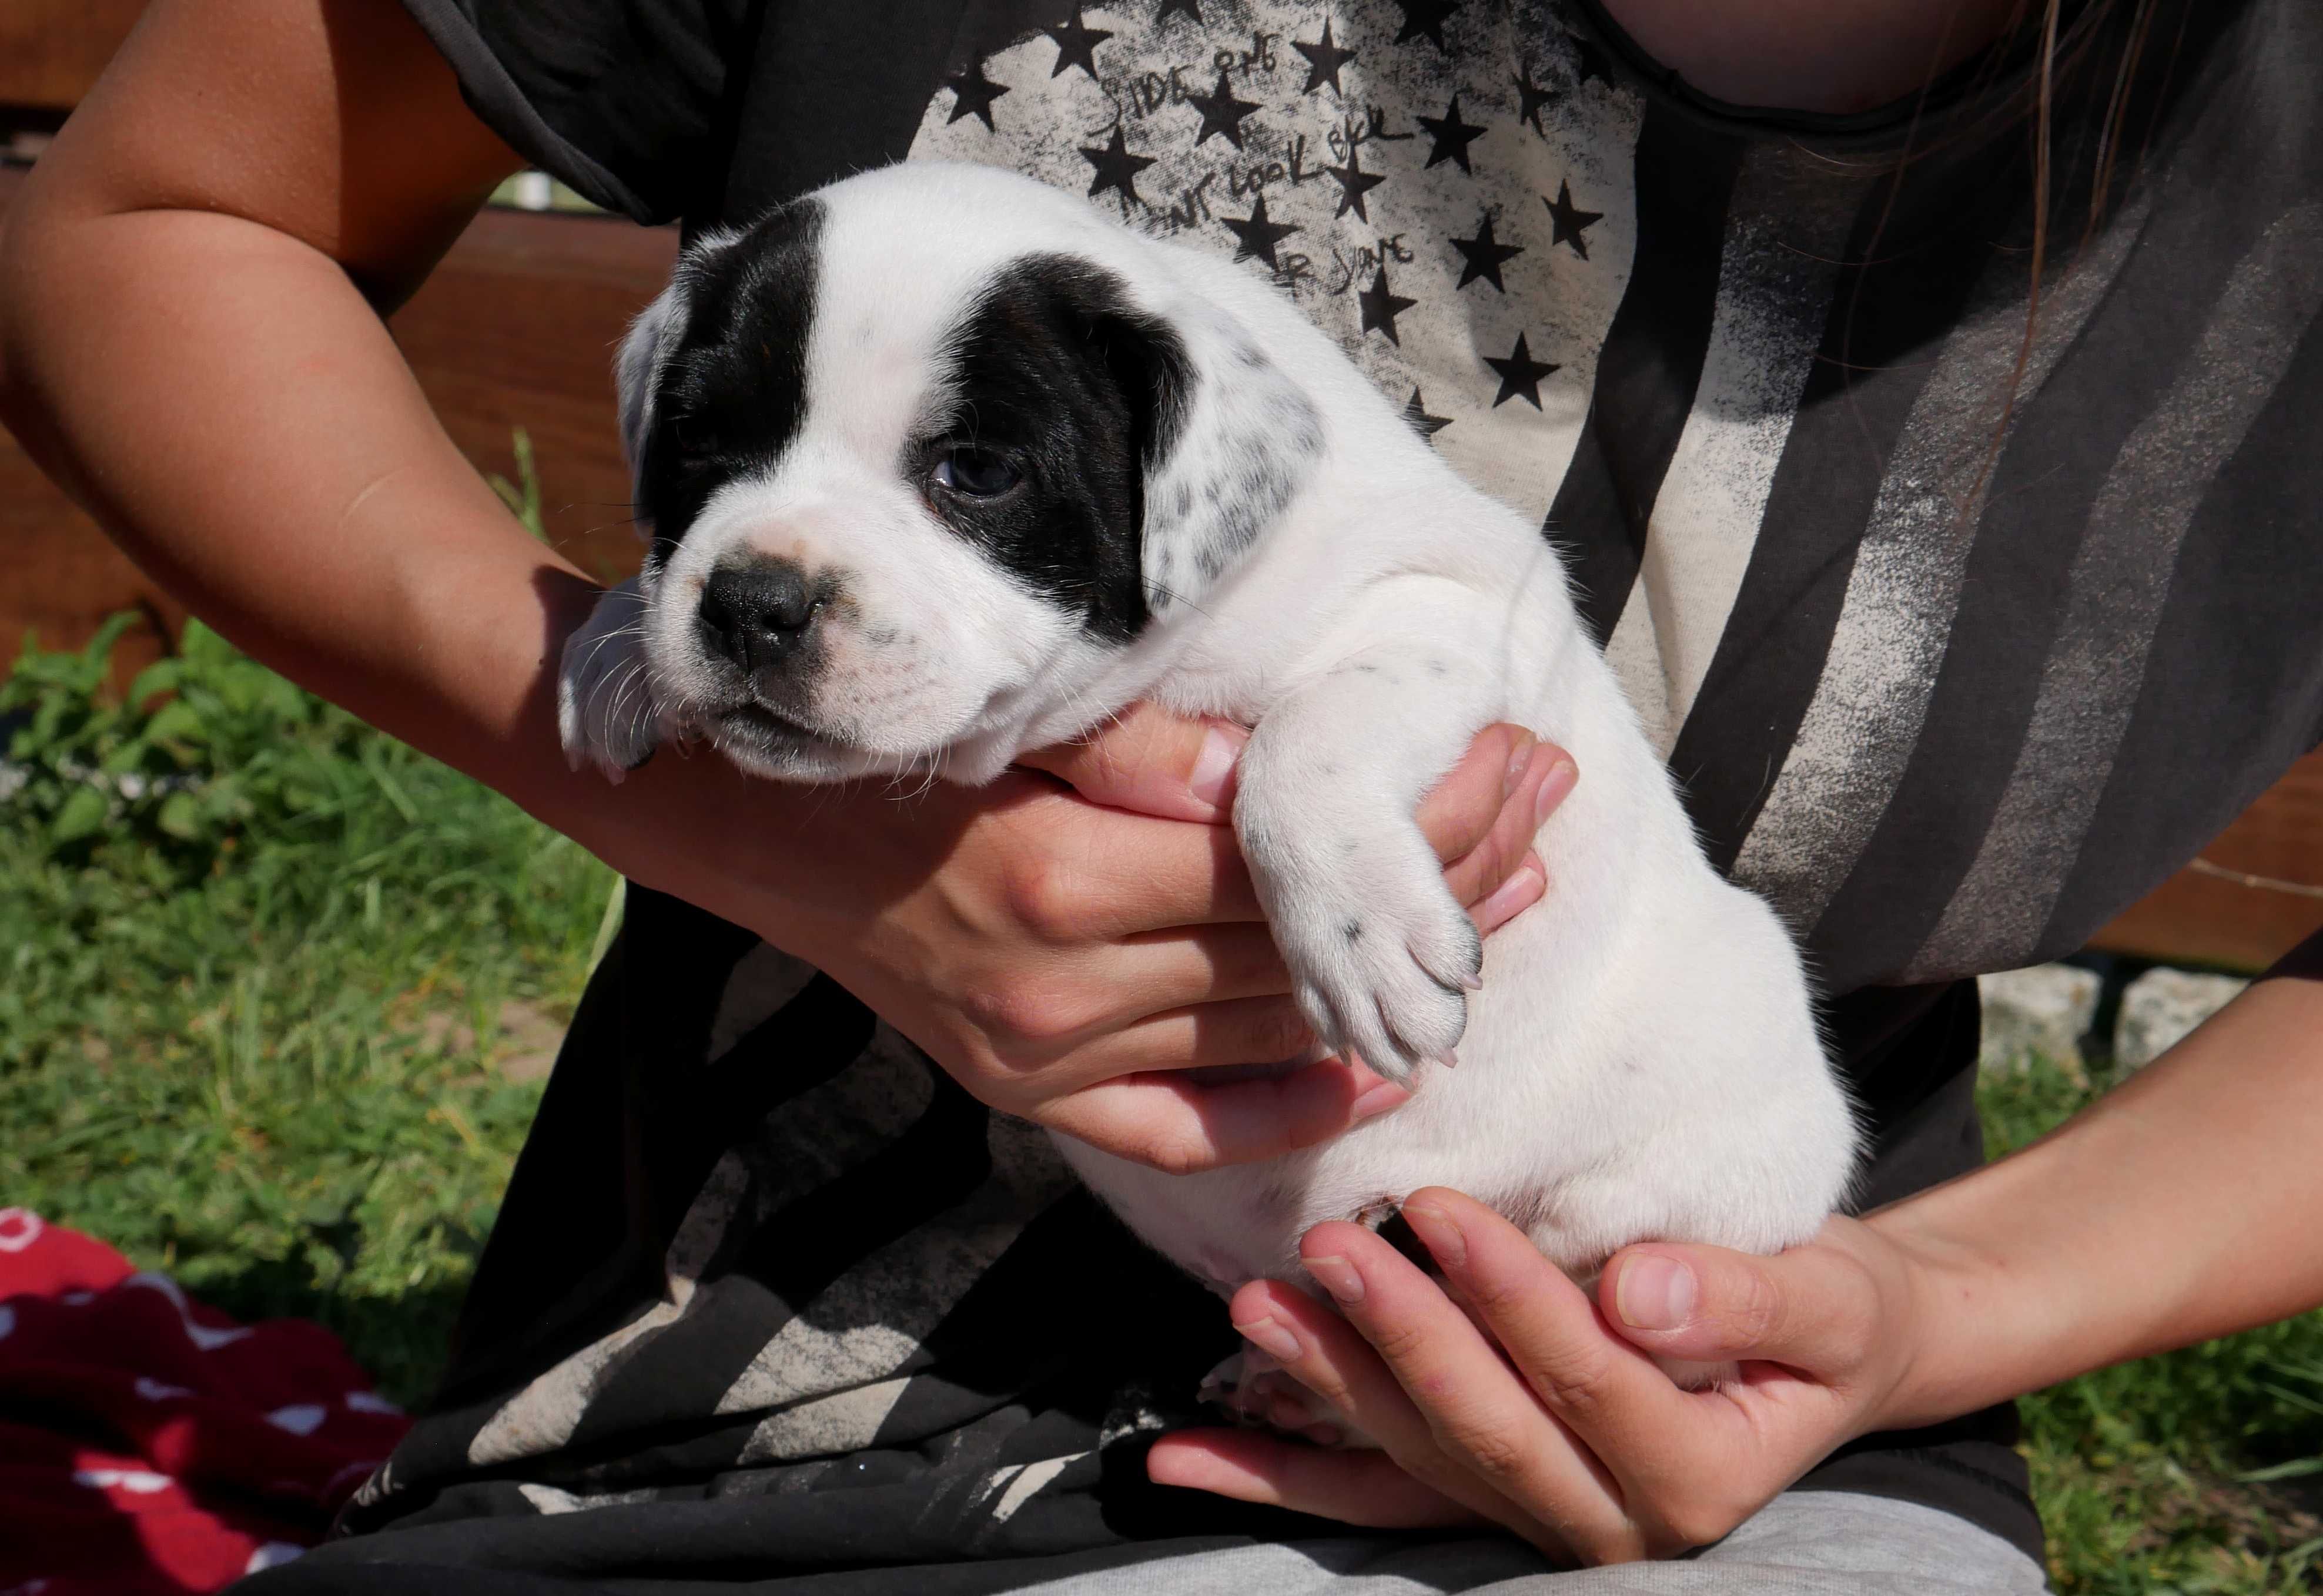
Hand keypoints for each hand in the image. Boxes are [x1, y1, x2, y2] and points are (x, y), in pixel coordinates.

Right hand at [650, 706, 1572, 1174]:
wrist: (754, 835)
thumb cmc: (891, 758)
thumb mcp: (1007, 726)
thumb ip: (1136, 755)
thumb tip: (1261, 781)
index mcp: (1066, 878)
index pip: (1293, 861)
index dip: (1420, 820)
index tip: (1514, 765)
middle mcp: (1065, 989)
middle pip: (1301, 948)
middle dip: (1442, 887)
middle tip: (1545, 823)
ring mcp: (1048, 1059)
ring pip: (1266, 1038)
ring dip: (1391, 985)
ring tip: (1502, 921)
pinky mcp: (1030, 1097)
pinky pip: (1180, 1129)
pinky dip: (1281, 1116)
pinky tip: (1372, 1078)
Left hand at [1148, 1191, 1931, 1561]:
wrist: (1824, 1355)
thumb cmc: (1830, 1315)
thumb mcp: (1827, 1298)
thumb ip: (1744, 1298)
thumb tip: (1639, 1293)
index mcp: (1698, 1477)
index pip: (1585, 1381)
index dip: (1512, 1299)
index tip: (1440, 1208)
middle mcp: (1610, 1519)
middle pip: (1484, 1427)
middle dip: (1401, 1336)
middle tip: (1330, 1244)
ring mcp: (1536, 1514)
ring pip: (1416, 1461)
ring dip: (1325, 1391)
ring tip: (1253, 1309)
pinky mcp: (1483, 1493)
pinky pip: (1371, 1496)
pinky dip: (1277, 1477)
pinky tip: (1183, 1458)